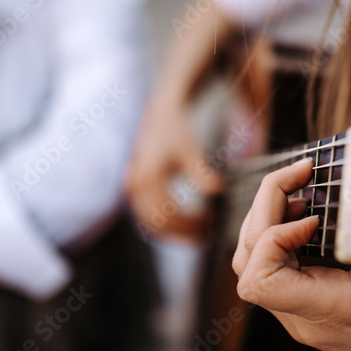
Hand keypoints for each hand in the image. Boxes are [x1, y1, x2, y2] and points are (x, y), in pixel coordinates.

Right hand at [125, 94, 223, 238]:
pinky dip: (166, 225)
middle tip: (208, 237)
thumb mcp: (189, 151)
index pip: (168, 216)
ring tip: (199, 235)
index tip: (212, 226)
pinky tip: (186, 226)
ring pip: (151, 225)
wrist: (161, 113)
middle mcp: (134, 187)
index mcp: (147, 179)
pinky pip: (148, 217)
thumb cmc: (177, 131)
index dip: (190, 225)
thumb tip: (218, 192)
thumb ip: (201, 173)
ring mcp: (132, 189)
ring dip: (174, 233)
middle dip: (183, 234)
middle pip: (158, 225)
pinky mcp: (135, 189)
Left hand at [231, 160, 350, 350]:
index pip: (258, 283)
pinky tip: (308, 215)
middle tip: (301, 173)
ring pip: (251, 263)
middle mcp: (300, 317)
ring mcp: (297, 313)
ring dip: (267, 217)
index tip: (313, 218)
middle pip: (248, 260)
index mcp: (324, 313)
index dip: (273, 239)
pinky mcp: (303, 303)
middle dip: (266, 206)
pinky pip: (272, 265)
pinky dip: (278, 233)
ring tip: (300, 190)